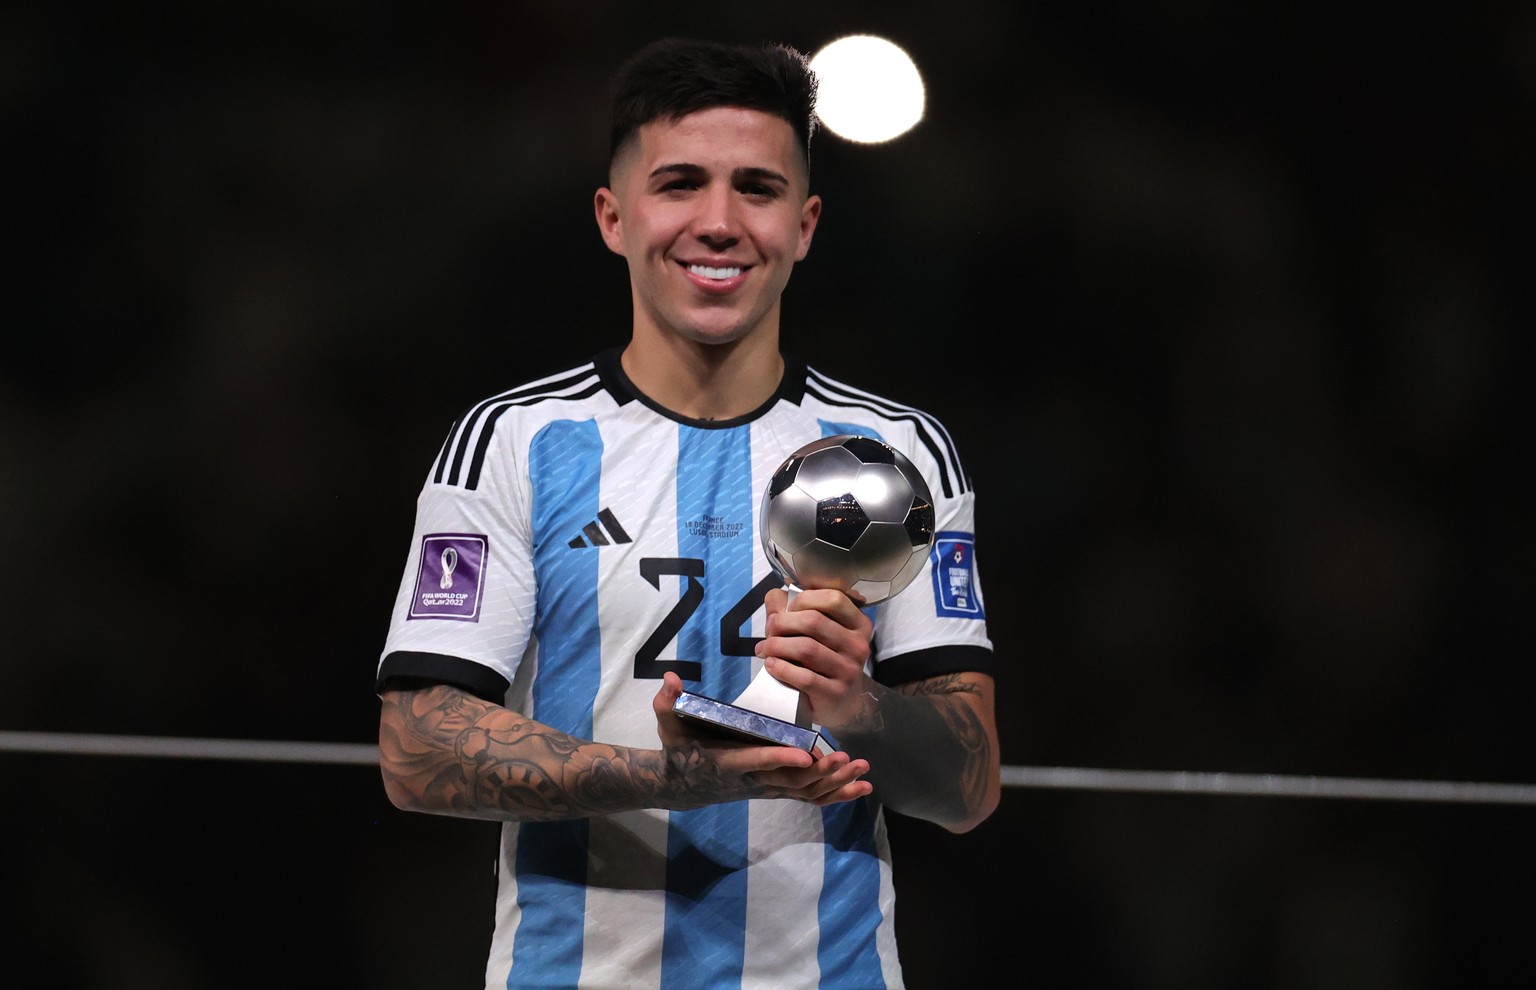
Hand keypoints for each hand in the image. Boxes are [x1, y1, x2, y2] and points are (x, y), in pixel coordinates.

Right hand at [651, 672, 871, 806]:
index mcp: (728, 761)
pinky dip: (835, 795)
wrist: (681, 784)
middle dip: (820, 773)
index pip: (757, 761)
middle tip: (847, 758)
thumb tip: (669, 679)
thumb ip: (668, 702)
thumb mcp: (669, 724)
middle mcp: (751, 780)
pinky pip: (808, 798)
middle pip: (790, 782)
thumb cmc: (678, 749)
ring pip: (804, 793)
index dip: (780, 760)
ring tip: (862, 771)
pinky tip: (860, 788)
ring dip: (835, 784)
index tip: (806, 755)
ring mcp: (765, 788)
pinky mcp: (774, 791)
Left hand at [754, 586, 877, 733]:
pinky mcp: (835, 693)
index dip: (803, 599)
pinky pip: (804, 677)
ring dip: (776, 646)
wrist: (845, 704)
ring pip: (806, 648)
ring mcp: (848, 671)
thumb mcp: (820, 635)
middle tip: (769, 632)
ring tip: (764, 650)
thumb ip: (795, 611)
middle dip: (782, 623)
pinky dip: (781, 668)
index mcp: (858, 624)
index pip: (833, 599)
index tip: (787, 610)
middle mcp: (858, 646)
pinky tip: (771, 665)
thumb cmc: (827, 662)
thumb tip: (774, 597)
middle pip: (813, 621)